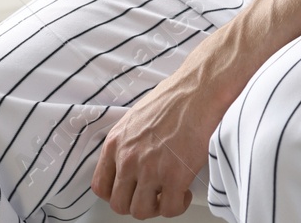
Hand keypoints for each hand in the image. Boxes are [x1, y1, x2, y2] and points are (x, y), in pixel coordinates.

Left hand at [91, 72, 219, 219]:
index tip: (130, 191)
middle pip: (119, 204)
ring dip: (156, 208)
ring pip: (141, 211)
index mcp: (116, 143)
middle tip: (152, 195)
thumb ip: (129, 143)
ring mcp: (150, 169)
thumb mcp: (137, 118)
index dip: (116, 194)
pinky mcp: (174, 175)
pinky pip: (169, 208)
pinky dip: (177, 205)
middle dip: (136, 204)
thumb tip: (134, 160)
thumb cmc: (175, 97)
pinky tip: (184, 192)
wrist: (199, 89)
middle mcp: (128, 159)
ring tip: (168, 195)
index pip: (101, 186)